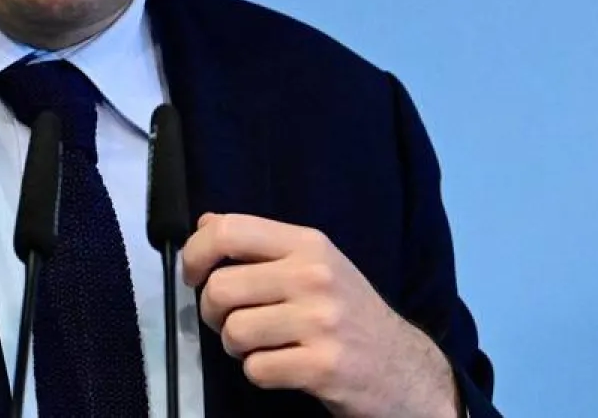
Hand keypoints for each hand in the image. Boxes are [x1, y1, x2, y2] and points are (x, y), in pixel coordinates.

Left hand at [182, 213, 459, 417]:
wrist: (404, 368)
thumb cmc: (350, 314)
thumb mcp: (315, 264)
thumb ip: (261, 243)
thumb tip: (206, 223)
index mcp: (308, 244)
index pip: (229, 231)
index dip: (194, 254)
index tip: (193, 275)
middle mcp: (315, 276)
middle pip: (221, 288)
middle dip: (212, 312)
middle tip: (230, 321)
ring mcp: (322, 322)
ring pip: (234, 332)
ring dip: (236, 347)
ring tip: (260, 346)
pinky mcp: (324, 367)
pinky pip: (256, 369)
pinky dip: (259, 373)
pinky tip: (282, 366)